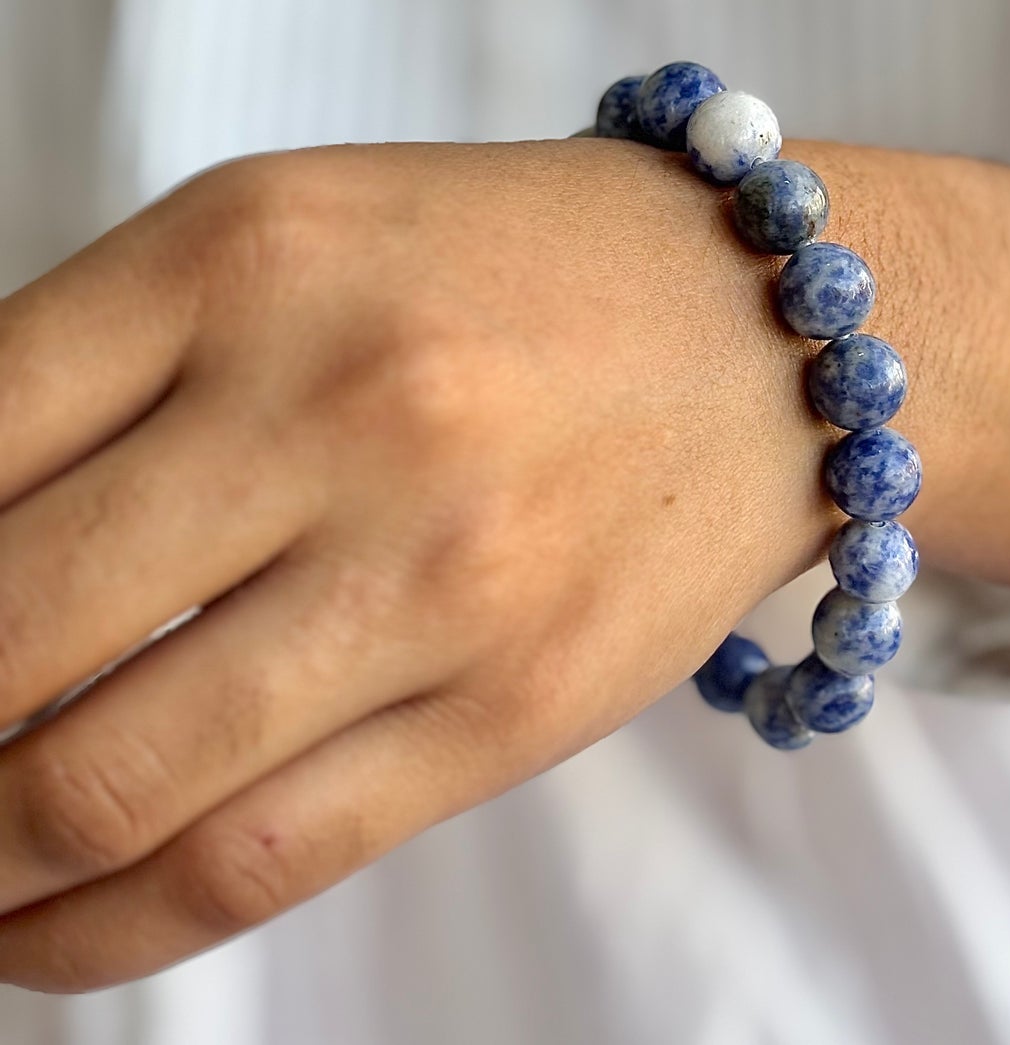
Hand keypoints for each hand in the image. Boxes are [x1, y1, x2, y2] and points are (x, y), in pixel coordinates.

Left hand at [0, 137, 1009, 990]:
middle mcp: (341, 402)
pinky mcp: (516, 704)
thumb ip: (106, 375)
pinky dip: (95, 935)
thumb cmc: (513, 270)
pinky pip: (248, 867)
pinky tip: (37, 930)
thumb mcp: (298, 242)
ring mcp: (439, 568)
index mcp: (251, 250)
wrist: (769, 327)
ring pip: (94, 789)